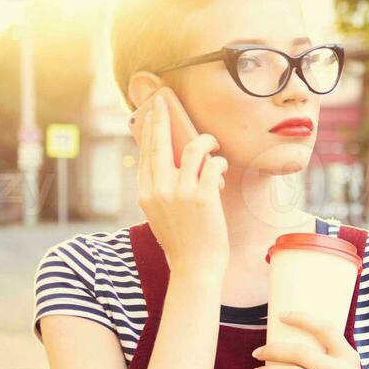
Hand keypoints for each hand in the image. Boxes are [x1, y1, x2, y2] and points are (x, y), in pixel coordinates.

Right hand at [137, 93, 229, 276]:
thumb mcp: (161, 214)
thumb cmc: (183, 241)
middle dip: (161, 118)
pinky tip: (222, 168)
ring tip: (213, 144)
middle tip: (164, 101)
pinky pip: (213, 164)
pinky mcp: (203, 196)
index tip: (150, 115)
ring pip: (193, 148)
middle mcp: (159, 190)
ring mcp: (180, 192)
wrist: (195, 267)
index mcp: (146, 194)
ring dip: (206, 141)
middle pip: (159, 143)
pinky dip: (220, 162)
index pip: (146, 154)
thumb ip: (162, 190)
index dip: (149, 131)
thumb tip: (175, 164)